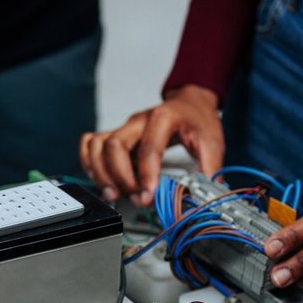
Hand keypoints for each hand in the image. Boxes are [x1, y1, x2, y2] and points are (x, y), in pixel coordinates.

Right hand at [80, 85, 223, 205]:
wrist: (189, 104)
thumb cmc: (197, 120)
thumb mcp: (212, 142)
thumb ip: (210, 168)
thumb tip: (207, 194)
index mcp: (164, 117)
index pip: (149, 147)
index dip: (146, 175)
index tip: (148, 196)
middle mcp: (139, 121)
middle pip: (114, 145)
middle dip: (121, 178)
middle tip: (134, 197)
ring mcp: (124, 128)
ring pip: (98, 145)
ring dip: (101, 174)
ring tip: (114, 194)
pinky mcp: (116, 135)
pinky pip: (91, 144)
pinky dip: (89, 162)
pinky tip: (100, 179)